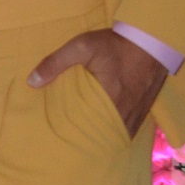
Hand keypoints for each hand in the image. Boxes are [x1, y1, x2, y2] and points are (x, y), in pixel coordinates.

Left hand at [27, 27, 167, 137]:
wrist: (152, 41)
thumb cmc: (117, 44)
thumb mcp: (82, 46)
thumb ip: (55, 62)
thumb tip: (32, 81)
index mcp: (109, 100)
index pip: (85, 128)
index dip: (71, 136)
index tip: (58, 139)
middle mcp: (125, 113)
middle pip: (101, 136)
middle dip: (86, 140)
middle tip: (69, 144)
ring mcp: (137, 115)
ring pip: (115, 136)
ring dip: (101, 137)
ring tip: (85, 141)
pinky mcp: (144, 113)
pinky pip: (126, 130)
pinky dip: (115, 131)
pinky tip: (104, 131)